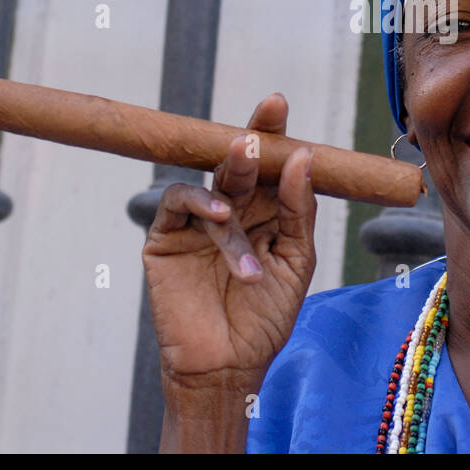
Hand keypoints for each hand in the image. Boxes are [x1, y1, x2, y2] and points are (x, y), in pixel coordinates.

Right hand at [142, 92, 317, 385]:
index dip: (272, 133)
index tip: (277, 103)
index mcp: (267, 212)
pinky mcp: (166, 237)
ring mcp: (198, 222)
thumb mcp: (296, 260)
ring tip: (239, 209)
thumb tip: (303, 156)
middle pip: (239, 162)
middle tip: (259, 126)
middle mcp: (233, 209)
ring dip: (231, 182)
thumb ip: (299, 210)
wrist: (227, 366)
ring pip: (213, 180)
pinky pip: (177, 202)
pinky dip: (199, 201)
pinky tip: (220, 216)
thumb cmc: (265, 318)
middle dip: (250, 140)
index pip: (270, 165)